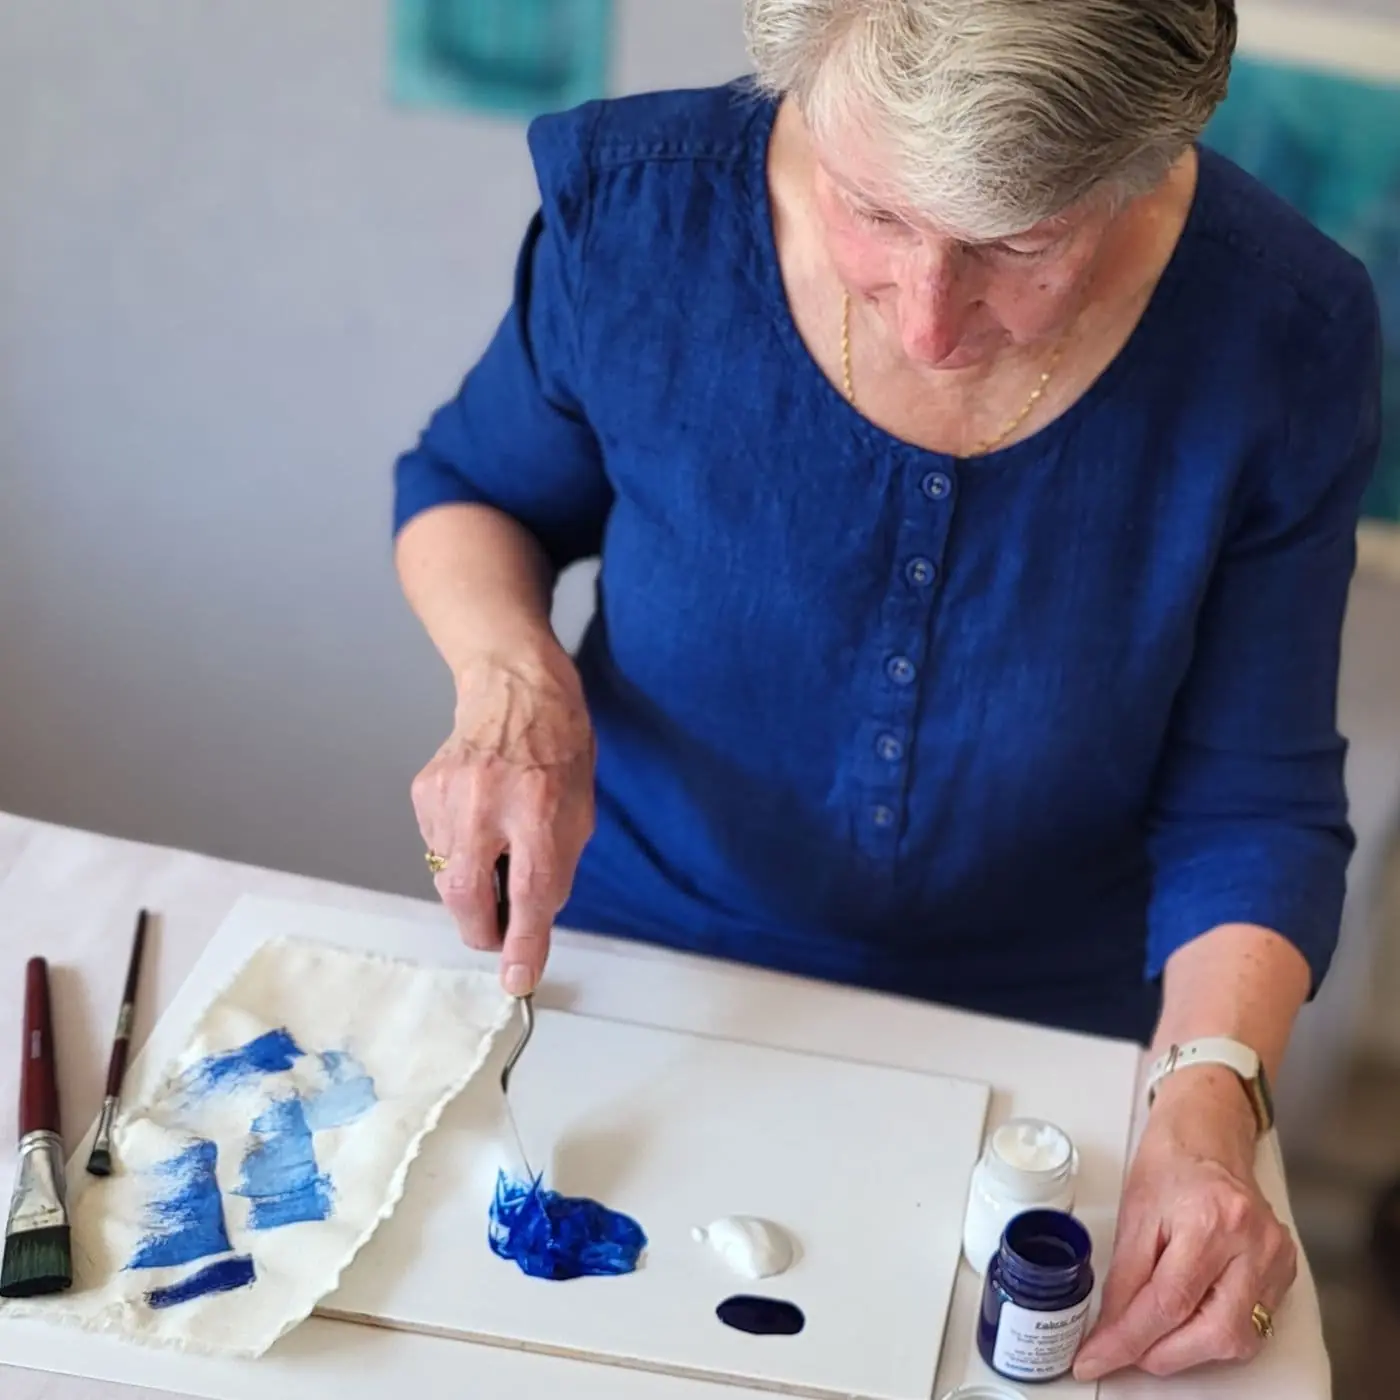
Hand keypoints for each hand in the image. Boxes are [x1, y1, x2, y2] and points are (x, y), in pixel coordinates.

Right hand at [412, 643, 594, 995]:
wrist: (515, 688)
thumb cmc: (559, 749)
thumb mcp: (580, 811)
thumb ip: (555, 869)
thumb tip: (529, 926)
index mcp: (539, 807)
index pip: (530, 891)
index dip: (523, 943)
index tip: (518, 979)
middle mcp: (487, 802)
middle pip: (466, 895)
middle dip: (482, 930)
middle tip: (498, 934)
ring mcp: (448, 795)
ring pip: (448, 875)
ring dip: (473, 883)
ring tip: (498, 846)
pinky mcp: (423, 792)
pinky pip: (436, 847)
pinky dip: (458, 851)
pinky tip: (478, 821)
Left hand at [1073, 1066, 1296, 1379]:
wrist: (1209, 1134)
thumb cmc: (1170, 1163)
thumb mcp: (1135, 1213)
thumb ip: (1125, 1277)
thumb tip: (1111, 1330)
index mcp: (1210, 1220)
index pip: (1167, 1303)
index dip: (1128, 1341)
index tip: (1097, 1358)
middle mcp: (1252, 1243)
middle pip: (1213, 1332)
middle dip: (1162, 1354)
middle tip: (1125, 1350)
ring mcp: (1275, 1258)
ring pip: (1237, 1338)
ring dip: (1188, 1349)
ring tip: (1155, 1331)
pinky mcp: (1285, 1270)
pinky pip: (1252, 1324)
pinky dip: (1214, 1331)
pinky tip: (1189, 1316)